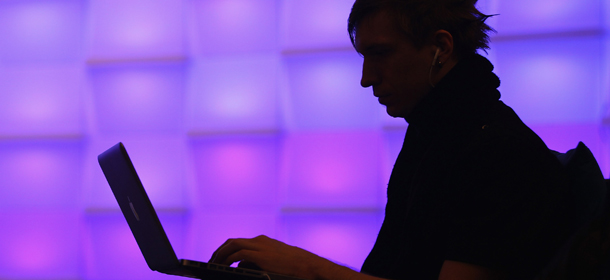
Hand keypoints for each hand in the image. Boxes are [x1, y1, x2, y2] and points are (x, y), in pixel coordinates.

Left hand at [209, 235, 332, 279]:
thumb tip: (241, 265)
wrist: (308, 266)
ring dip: (220, 255)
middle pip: (232, 241)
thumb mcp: (273, 261)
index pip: (239, 242)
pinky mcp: (261, 255)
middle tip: (211, 262)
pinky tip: (222, 267)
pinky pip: (238, 254)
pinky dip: (228, 259)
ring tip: (213, 265)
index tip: (217, 258)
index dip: (226, 249)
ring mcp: (260, 246)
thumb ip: (257, 261)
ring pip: (232, 245)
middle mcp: (259, 240)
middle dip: (219, 251)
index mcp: (263, 241)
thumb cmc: (293, 267)